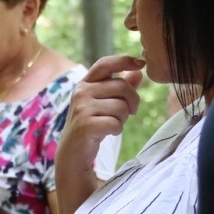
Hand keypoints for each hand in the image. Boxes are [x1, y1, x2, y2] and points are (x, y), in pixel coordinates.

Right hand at [59, 54, 143, 174]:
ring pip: (121, 106)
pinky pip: (115, 123)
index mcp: (85, 83)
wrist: (72, 152)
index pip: (105, 64)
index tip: (141, 64)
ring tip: (113, 124)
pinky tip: (109, 133)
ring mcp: (82, 108)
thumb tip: (138, 72)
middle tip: (129, 113)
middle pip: (122, 86)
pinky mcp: (85, 124)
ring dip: (123, 118)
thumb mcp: (104, 103)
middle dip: (132, 101)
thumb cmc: (92, 124)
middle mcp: (81, 92)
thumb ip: (120, 87)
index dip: (124, 60)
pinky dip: (117, 130)